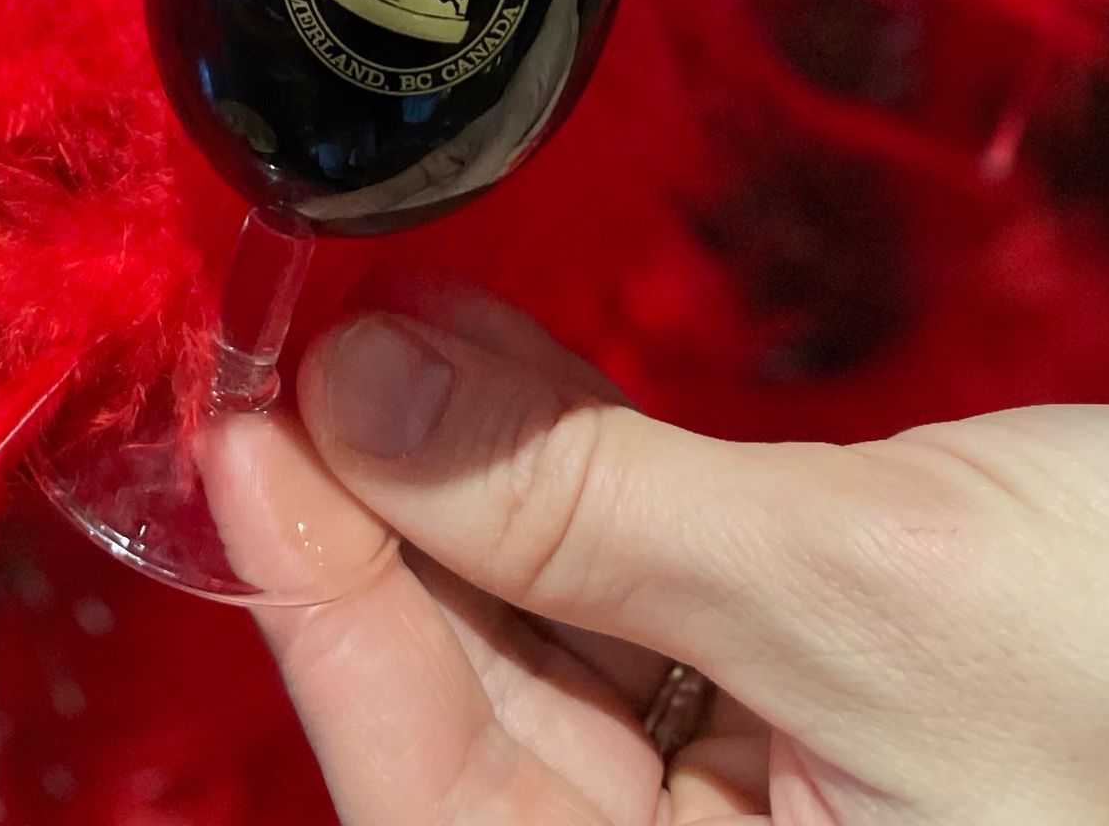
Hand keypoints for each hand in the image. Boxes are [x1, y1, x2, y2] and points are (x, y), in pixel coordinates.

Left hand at [249, 286, 1108, 824]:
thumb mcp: (867, 589)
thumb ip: (596, 510)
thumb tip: (360, 392)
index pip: (442, 800)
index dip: (325, 612)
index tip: (242, 432)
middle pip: (478, 722)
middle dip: (388, 528)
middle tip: (302, 345)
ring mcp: (768, 810)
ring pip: (547, 650)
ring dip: (465, 487)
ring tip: (386, 331)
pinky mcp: (805, 712)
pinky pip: (638, 607)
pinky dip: (568, 489)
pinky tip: (498, 375)